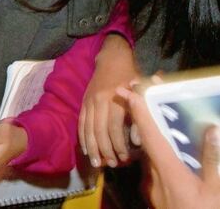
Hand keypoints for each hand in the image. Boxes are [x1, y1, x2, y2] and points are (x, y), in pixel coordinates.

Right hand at [78, 34, 136, 167]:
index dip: (118, 144)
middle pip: (99, 130)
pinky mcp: (83, 102)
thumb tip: (137, 141)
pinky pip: (81, 123)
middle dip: (105, 150)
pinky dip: (82, 137)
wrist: (112, 59)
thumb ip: (139, 115)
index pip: (114, 127)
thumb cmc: (132, 76)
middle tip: (112, 165)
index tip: (125, 158)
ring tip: (97, 163)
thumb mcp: (142, 92)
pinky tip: (86, 149)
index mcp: (115, 98)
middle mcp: (99, 100)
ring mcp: (89, 101)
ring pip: (87, 128)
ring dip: (92, 147)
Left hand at [119, 83, 219, 208]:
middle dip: (144, 116)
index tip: (128, 91)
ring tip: (158, 117)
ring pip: (148, 155)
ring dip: (151, 136)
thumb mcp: (216, 191)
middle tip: (143, 94)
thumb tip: (211, 130)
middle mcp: (154, 176)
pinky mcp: (155, 195)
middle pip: (145, 140)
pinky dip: (157, 154)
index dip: (138, 111)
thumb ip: (213, 160)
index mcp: (168, 172)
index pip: (149, 135)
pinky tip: (170, 150)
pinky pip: (154, 168)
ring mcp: (152, 187)